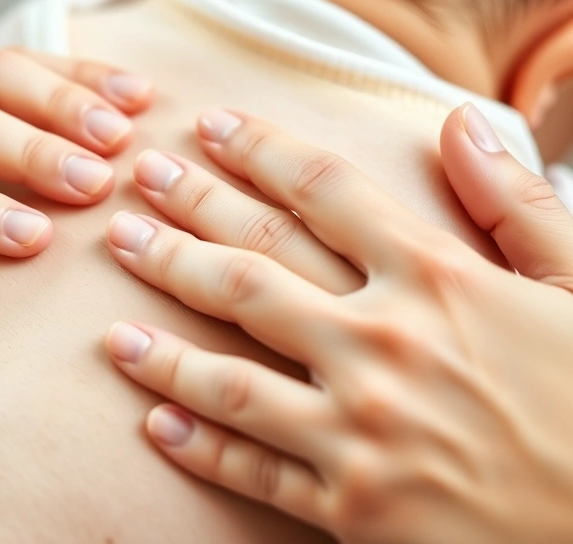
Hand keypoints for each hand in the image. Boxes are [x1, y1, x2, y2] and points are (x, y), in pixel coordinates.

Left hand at [103, 104, 572, 542]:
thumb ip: (516, 204)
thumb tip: (460, 123)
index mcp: (440, 283)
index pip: (326, 193)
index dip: (259, 152)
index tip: (209, 128)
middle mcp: (385, 347)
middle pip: (253, 270)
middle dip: (181, 226)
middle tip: (128, 197)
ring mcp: (361, 432)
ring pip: (230, 377)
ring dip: (162, 347)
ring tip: (111, 325)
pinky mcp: (353, 509)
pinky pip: (257, 470)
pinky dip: (202, 447)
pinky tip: (156, 421)